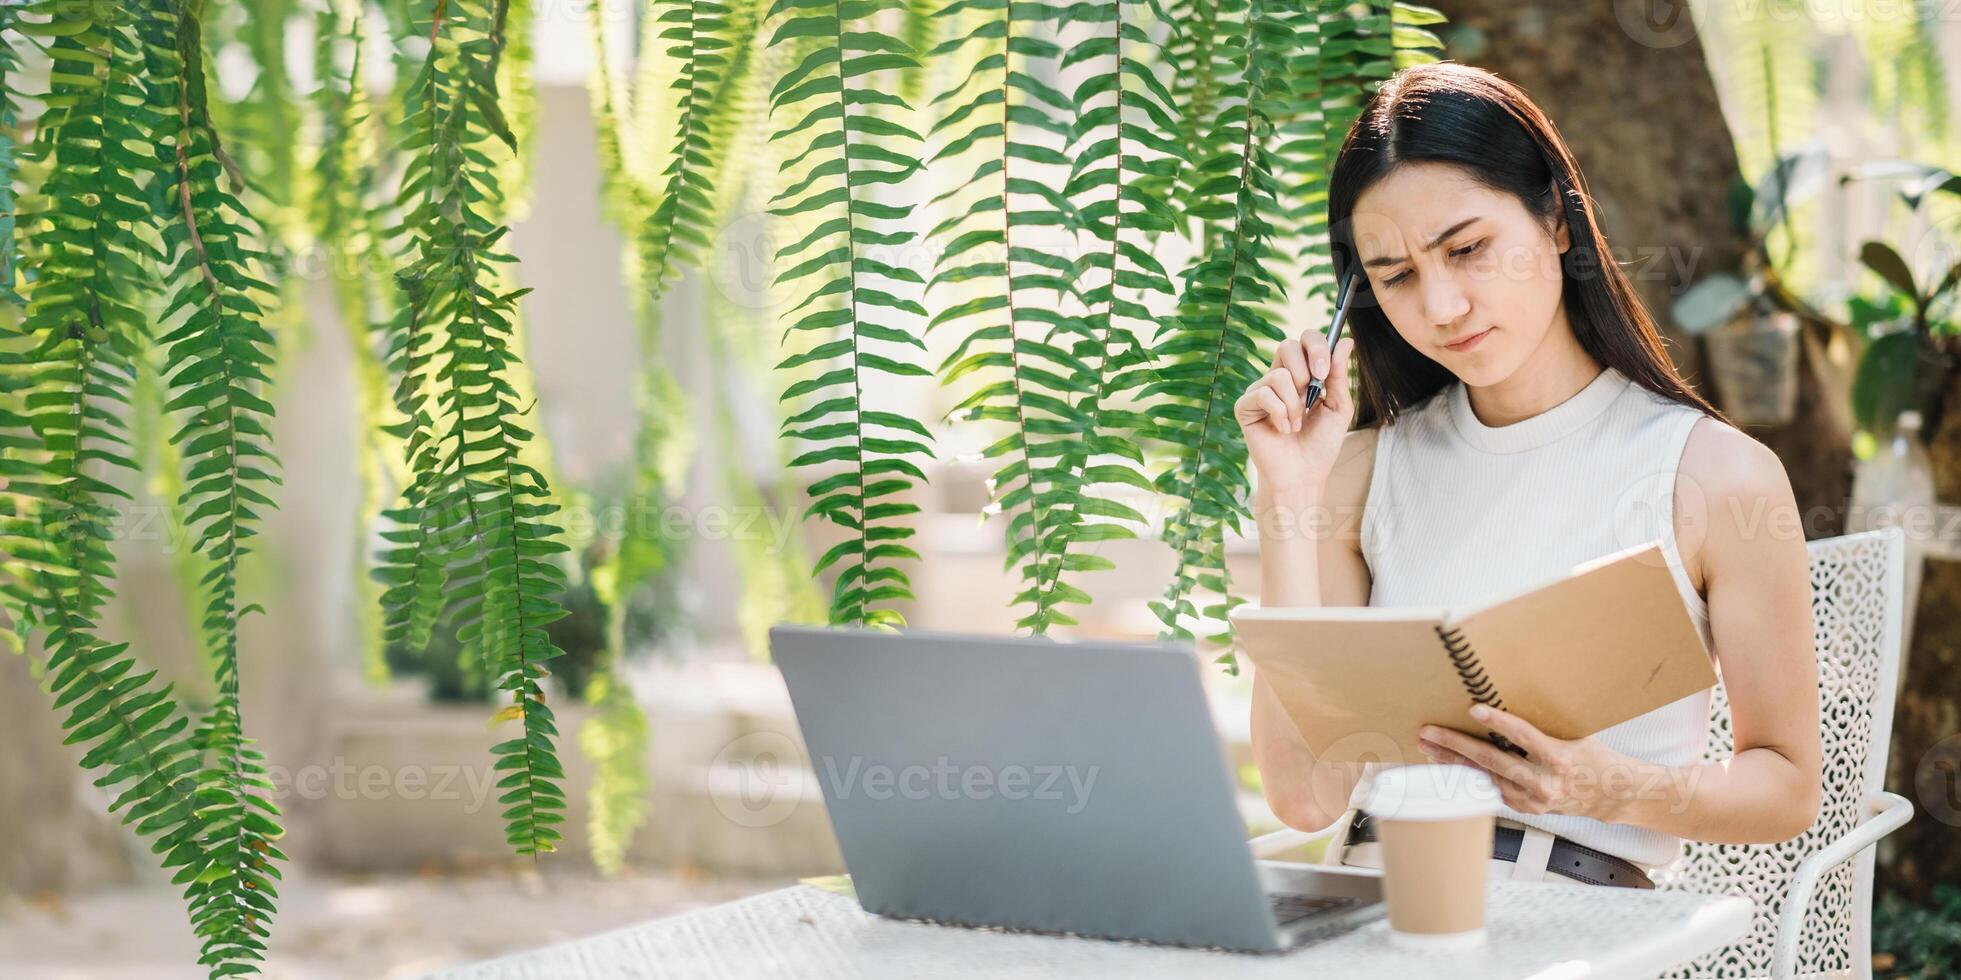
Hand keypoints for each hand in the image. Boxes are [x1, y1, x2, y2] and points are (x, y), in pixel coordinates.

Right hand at [1234, 328, 1355, 497]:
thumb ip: (1338, 374)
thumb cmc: (1320, 444)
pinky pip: (1263, 394)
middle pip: (1287, 346)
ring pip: (1279, 376)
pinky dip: (1280, 414)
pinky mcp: (1245, 407)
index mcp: (1301, 374)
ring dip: (1296, 404)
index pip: (1304, 341)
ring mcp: (1260, 392)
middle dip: (1306, 369)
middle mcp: (1278, 378)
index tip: (1325, 371)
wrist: (1303, 475)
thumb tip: (1345, 340)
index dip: (1316, 347)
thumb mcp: (1339, 407)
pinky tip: (1282, 430)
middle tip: (1313, 397)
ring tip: (1297, 424)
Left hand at [1416, 704, 1634, 822]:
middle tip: (1428, 732)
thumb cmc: (1593, 756)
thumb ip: (1542, 726)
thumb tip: (1505, 701)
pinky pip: (1493, 788)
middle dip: (1455, 745)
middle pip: (1492, 761)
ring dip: (1454, 762)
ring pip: (1486, 777)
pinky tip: (1450, 764)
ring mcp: (1534, 800)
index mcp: (1559, 758)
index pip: (1522, 736)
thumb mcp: (1575, 734)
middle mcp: (1544, 782)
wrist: (1611, 794)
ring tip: (1429, 747)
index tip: (1473, 709)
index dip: (1497, 723)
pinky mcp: (1527, 809)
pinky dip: (1471, 775)